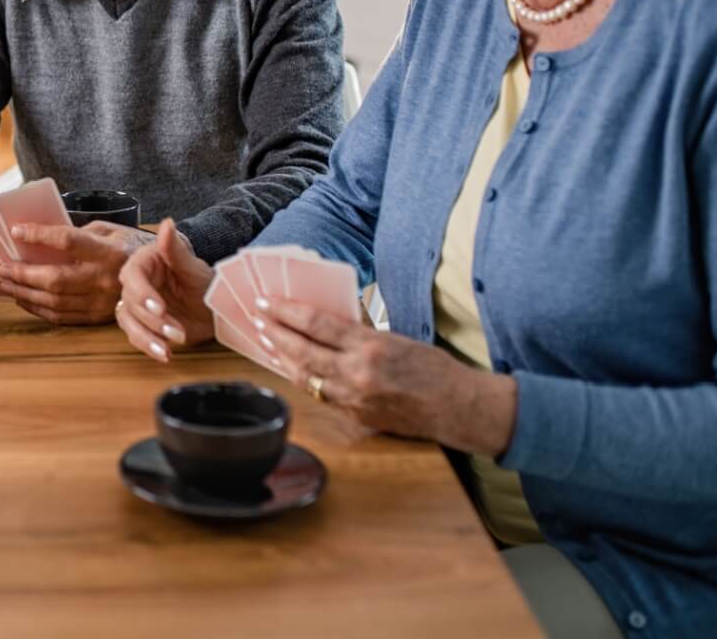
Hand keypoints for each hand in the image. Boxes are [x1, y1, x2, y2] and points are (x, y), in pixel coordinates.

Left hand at [0, 221, 149, 324]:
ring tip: (6, 284)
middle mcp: (105, 278)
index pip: (68, 241)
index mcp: (108, 250)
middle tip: (2, 267)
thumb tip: (42, 236)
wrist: (159, 276)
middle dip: (23, 274)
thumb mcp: (109, 229)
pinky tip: (24, 300)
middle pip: (56, 278)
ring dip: (25, 294)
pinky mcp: (98, 317)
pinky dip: (38, 309)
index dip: (39, 235)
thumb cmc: (129, 246)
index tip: (16, 231)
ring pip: (55, 302)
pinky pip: (62, 317)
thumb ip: (79, 232)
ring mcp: (102, 301)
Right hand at [116, 218, 216, 360]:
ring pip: (129, 322)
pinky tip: (167, 354)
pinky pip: (137, 336)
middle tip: (177, 331)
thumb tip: (167, 223)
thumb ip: (174, 248)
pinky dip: (149, 347)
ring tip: (169, 349)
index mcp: (145, 263)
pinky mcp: (142, 325)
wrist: (216, 306)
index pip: (133, 276)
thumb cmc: (205, 281)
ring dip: (148, 337)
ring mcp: (137, 305)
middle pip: (131, 303)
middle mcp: (137, 283)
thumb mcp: (192, 266)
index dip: (142, 293)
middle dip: (153, 320)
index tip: (159, 308)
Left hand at [255, 296, 517, 455]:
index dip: (287, 312)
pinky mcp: (355, 415)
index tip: (267, 301)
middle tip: (257, 317)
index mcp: (370, 347)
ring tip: (266, 340)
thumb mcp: (397, 337)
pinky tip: (290, 368)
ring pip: (304, 376)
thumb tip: (327, 321)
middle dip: (275, 332)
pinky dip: (301, 379)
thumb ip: (359, 332)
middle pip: (302, 350)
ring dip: (281, 357)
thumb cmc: (433, 368)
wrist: (458, 407)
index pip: (317, 324)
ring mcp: (354, 398)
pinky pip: (319, 394)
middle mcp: (357, 373)